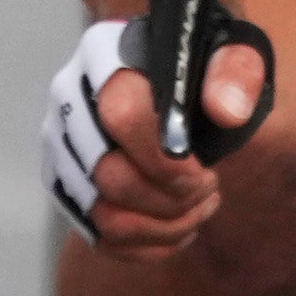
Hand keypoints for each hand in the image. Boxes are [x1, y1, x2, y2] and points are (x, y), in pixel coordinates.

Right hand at [41, 14, 272, 256]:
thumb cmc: (198, 61)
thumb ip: (235, 71)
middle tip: (210, 189)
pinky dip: (148, 246)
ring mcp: (61, 144)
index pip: (121, 117)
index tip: (205, 173)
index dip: (167, 162)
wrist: (172, 69)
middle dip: (172, 201)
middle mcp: (69, 99)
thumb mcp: (229, 49)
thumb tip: (225, 110)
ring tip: (201, 209)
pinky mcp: (65, 182)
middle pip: (108, 177)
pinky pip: (100, 236)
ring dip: (165, 228)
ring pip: (104, 215)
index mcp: (105, 56)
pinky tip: (181, 228)